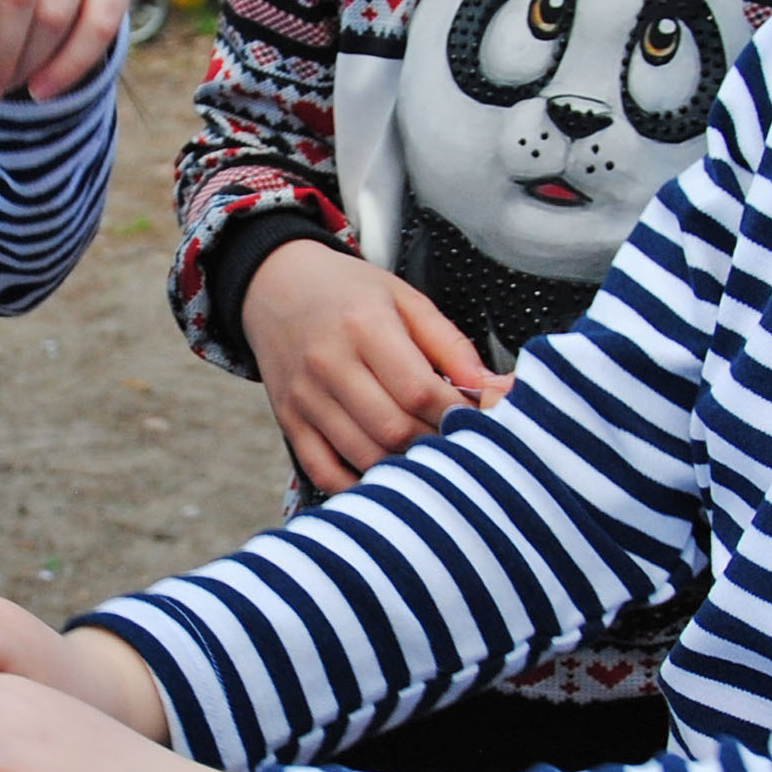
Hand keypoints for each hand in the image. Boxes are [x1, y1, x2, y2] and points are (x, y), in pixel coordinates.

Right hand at [239, 235, 509, 491]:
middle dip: (435, 443)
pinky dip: (358, 485)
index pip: (419, 391)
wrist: (273, 285)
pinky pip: (324, 470)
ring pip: (364, 456)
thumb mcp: (405, 300)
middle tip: (459, 443)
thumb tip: (498, 390)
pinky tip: (384, 475)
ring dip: (404, 467)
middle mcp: (329, 363)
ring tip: (430, 458)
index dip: (457, 415)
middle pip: (393, 429)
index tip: (480, 420)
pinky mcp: (288, 420)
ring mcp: (304, 397)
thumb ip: (452, 346)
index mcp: (365, 326)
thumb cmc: (349, 292)